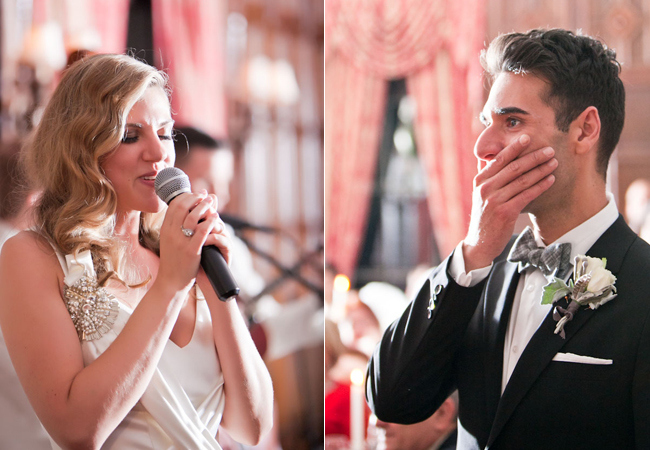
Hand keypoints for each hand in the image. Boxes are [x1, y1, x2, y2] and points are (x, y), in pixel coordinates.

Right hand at [157, 191, 231, 290]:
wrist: (171, 281)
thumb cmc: (174, 259)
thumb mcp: (170, 239)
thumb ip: (177, 224)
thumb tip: (188, 208)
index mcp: (165, 229)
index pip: (174, 205)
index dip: (186, 196)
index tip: (197, 193)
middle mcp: (170, 233)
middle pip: (182, 207)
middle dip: (195, 198)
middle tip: (205, 196)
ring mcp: (180, 242)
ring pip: (192, 217)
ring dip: (204, 207)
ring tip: (212, 203)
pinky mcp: (191, 251)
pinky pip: (202, 232)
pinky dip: (210, 222)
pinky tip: (216, 217)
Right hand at [462, 134, 556, 270]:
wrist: (480, 242)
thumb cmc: (485, 216)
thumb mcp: (480, 194)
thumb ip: (487, 176)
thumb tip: (492, 155)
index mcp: (480, 181)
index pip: (499, 159)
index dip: (514, 147)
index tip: (528, 137)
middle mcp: (485, 188)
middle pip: (513, 167)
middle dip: (533, 157)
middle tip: (549, 149)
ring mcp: (494, 201)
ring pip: (522, 180)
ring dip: (541, 170)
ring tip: (554, 162)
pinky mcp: (505, 213)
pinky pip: (527, 195)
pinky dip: (540, 186)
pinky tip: (551, 180)